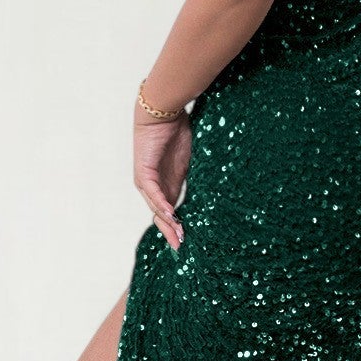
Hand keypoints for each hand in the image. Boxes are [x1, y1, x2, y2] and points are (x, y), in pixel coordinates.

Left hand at [133, 106, 190, 250]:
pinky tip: (171, 215)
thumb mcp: (190, 161)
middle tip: (181, 248)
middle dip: (171, 233)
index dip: (177, 227)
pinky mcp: (144, 173)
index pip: (170, 212)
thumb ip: (195, 178)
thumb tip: (216, 190)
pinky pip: (154, 193)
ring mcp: (147, 181)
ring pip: (156, 209)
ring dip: (167, 224)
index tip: (188, 242)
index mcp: (166, 185)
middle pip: (160, 217)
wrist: (163, 112)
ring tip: (178, 237)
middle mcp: (154, 187)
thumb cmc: (178, 131)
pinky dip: (162, 205)